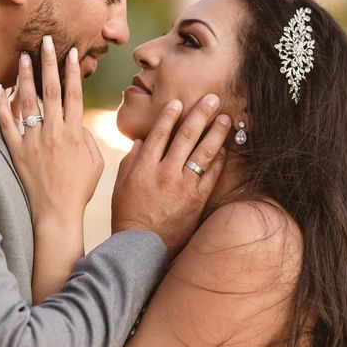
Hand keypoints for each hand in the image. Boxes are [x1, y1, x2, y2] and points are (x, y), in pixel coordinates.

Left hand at [0, 36, 103, 224]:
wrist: (57, 214)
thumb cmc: (79, 190)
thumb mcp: (95, 164)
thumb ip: (88, 139)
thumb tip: (77, 121)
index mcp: (75, 134)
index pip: (74, 95)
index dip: (74, 72)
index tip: (72, 52)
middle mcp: (54, 133)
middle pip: (51, 90)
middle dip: (49, 63)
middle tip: (46, 40)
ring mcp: (33, 141)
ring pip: (28, 102)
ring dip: (26, 77)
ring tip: (23, 56)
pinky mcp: (17, 152)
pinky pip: (6, 124)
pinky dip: (0, 106)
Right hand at [112, 95, 230, 258]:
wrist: (141, 248)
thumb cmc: (127, 216)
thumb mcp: (120, 186)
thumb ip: (130, 161)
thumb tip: (141, 141)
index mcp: (143, 167)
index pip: (159, 134)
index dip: (170, 115)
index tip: (179, 101)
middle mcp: (164, 172)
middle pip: (186, 136)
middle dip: (200, 114)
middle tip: (212, 98)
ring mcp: (183, 186)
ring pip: (204, 152)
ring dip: (216, 132)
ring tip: (226, 118)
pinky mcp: (197, 200)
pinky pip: (212, 175)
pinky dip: (220, 160)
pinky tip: (225, 148)